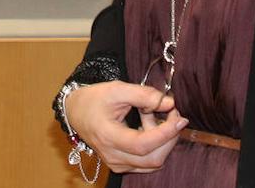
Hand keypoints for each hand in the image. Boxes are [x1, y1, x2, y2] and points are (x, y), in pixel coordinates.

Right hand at [64, 81, 187, 173]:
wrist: (76, 111)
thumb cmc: (95, 99)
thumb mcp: (117, 89)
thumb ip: (144, 95)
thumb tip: (170, 104)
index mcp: (108, 136)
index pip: (143, 144)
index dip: (165, 133)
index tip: (178, 117)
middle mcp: (112, 156)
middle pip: (153, 158)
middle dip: (168, 136)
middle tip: (169, 113)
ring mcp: (117, 164)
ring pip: (153, 162)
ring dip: (162, 141)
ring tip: (152, 117)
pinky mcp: (122, 166)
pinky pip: (148, 162)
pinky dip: (156, 146)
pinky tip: (148, 128)